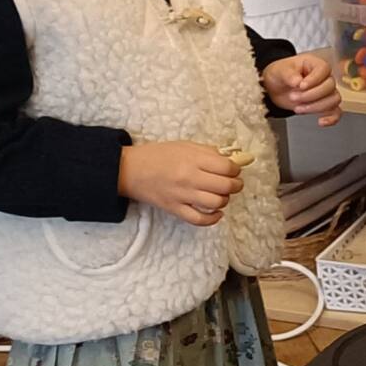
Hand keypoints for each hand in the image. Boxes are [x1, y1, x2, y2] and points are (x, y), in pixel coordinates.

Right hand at [118, 142, 241, 226]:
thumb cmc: (158, 155)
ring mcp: (182, 195)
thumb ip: (209, 152)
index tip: (234, 170)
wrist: (130, 169)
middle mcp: (189, 178)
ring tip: (222, 195)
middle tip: (234, 183)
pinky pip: (199, 219)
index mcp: (193, 159)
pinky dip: (213, 219)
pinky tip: (217, 213)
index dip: (236, 169)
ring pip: (216, 203)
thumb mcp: (185, 146)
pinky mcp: (174, 209)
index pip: (227, 168)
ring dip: (225, 200)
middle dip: (235, 185)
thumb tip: (232, 158)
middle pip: (225, 186)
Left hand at [262, 52, 341, 125]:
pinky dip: (331, 118)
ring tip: (298, 108)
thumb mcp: (280, 70)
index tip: (301, 86)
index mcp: (315, 65)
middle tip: (293, 97)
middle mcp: (324, 78)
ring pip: (333, 100)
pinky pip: (336, 112)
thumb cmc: (281, 74)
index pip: (324, 69)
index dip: (314, 79)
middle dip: (311, 95)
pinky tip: (321, 121)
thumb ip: (289, 74)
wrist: (275, 88)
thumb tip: (297, 81)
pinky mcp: (324, 105)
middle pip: (330, 86)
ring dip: (316, 107)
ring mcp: (326, 92)